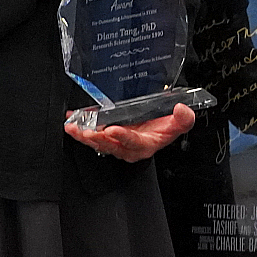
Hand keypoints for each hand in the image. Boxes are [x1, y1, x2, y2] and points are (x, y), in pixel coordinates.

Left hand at [64, 103, 195, 161]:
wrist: (159, 129)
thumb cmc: (166, 127)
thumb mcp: (180, 124)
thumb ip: (183, 119)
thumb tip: (182, 110)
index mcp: (145, 145)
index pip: (133, 142)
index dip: (123, 137)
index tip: (113, 130)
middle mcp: (128, 147)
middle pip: (110, 144)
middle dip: (95, 137)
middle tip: (84, 130)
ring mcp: (117, 143)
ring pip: (98, 142)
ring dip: (84, 134)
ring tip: (73, 127)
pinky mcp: (108, 137)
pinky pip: (93, 134)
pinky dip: (82, 127)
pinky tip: (72, 120)